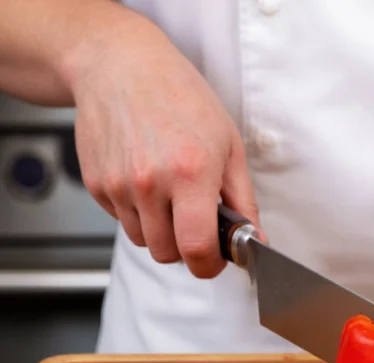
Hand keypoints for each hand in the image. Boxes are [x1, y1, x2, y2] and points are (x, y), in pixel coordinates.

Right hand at [67, 19, 259, 277]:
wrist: (121, 66)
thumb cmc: (181, 98)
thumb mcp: (229, 146)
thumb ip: (243, 201)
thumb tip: (255, 241)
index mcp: (191, 174)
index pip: (196, 249)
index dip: (209, 265)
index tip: (215, 261)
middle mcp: (151, 183)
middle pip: (168, 254)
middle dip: (186, 247)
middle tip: (196, 221)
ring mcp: (119, 185)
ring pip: (144, 241)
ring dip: (161, 231)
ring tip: (171, 194)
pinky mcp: (97, 184)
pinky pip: (122, 221)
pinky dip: (138, 213)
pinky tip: (146, 180)